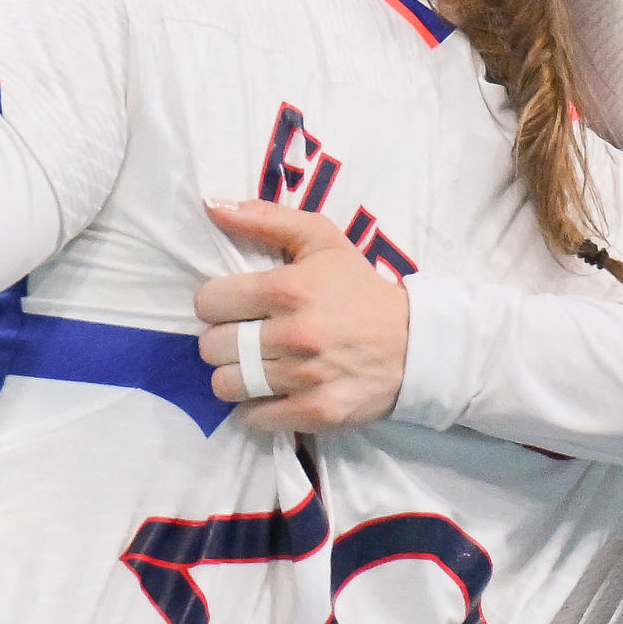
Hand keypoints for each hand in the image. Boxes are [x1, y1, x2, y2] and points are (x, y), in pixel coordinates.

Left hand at [193, 202, 411, 430]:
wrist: (415, 344)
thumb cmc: (359, 288)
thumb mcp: (321, 239)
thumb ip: (264, 218)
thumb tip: (211, 205)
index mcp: (288, 289)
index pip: (208, 302)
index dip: (215, 304)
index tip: (233, 306)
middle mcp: (293, 334)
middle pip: (211, 347)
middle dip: (221, 341)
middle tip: (243, 337)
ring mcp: (304, 378)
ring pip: (226, 385)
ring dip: (234, 376)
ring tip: (254, 366)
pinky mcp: (316, 413)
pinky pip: (253, 418)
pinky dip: (255, 408)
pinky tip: (272, 392)